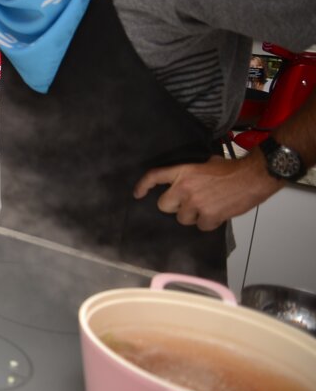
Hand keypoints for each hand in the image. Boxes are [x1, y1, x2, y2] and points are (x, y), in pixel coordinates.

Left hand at [132, 153, 283, 230]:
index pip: (154, 177)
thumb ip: (189, 174)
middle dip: (175, 206)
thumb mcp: (205, 163)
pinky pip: (201, 226)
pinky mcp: (209, 216)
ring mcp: (195, 203)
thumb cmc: (231, 169)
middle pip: (164, 206)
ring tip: (208, 206)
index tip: (138, 194)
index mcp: (182, 172)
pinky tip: (218, 213)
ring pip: (183, 219)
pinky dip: (209, 223)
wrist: (252, 177)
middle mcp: (184, 188)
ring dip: (193, 216)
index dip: (143, 186)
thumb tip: (183, 182)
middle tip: (188, 203)